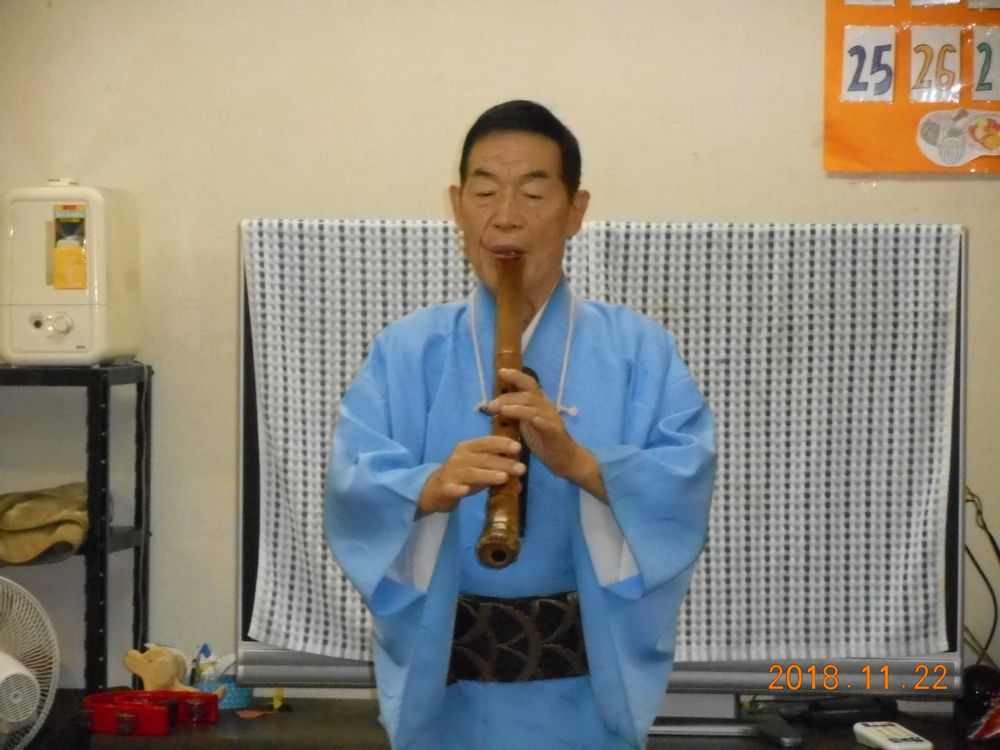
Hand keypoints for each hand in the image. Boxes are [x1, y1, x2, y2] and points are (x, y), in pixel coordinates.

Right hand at [417, 435, 525, 515]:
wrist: (436, 488)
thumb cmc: (463, 475)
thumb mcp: (479, 467)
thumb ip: (497, 469)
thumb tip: (520, 481)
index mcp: (468, 447)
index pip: (486, 442)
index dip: (502, 444)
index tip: (518, 448)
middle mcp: (459, 457)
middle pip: (483, 458)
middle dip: (503, 462)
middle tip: (521, 468)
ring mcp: (451, 472)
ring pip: (471, 473)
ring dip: (488, 474)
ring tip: (504, 478)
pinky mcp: (445, 487)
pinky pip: (452, 488)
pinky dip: (459, 489)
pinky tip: (466, 491)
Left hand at [490, 368, 606, 499]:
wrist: (565, 458)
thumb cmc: (544, 440)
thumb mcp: (526, 423)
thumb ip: (516, 412)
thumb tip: (496, 404)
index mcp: (539, 403)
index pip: (529, 384)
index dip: (516, 376)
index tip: (501, 371)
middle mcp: (546, 407)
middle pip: (528, 395)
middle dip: (508, 397)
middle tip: (491, 405)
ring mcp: (552, 419)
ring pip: (535, 408)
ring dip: (518, 408)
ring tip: (503, 410)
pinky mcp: (556, 433)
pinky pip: (548, 424)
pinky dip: (540, 420)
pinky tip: (532, 419)